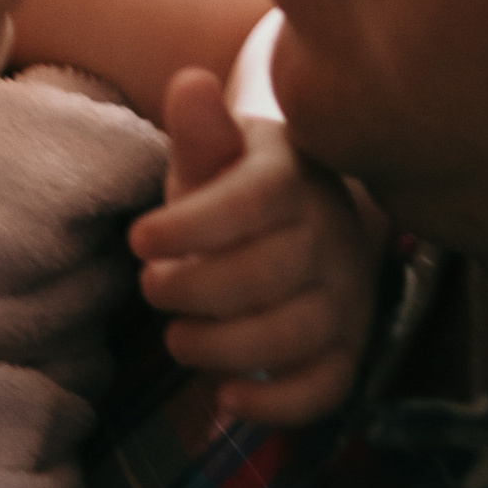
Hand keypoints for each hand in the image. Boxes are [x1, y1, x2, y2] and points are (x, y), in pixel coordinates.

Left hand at [133, 72, 378, 425]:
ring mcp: (346, 297)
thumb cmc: (239, 186)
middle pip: (268, 274)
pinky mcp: (349, 347)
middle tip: (153, 286)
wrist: (307, 220)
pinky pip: (328, 386)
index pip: (253, 201)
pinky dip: (278, 404)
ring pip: (294, 334)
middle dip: (195, 288)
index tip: (138, 238)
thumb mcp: (216, 153)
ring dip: (223, 346)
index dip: (192, 225)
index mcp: (292, 179)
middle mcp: (329, 238)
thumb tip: (190, 83)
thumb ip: (201, 130)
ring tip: (178, 338)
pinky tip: (228, 396)